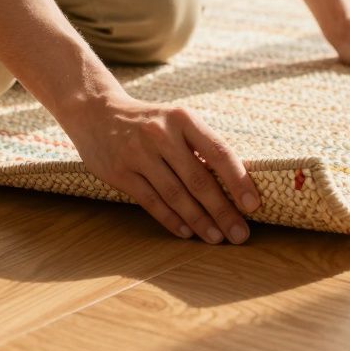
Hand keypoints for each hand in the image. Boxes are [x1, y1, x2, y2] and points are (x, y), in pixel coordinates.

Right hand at [64, 93, 260, 243]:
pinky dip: (172, 220)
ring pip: (176, 196)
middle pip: (199, 180)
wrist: (96, 112)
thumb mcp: (176, 120)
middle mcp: (161, 134)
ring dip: (200, 221)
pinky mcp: (120, 172)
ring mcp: (138, 154)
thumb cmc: (149, 121)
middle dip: (223, 211)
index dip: (238, 180)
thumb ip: (200, 146)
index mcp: (183, 118)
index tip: (253, 205)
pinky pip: (152, 202)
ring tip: (217, 238)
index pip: (218, 152)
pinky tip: (187, 233)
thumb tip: (236, 182)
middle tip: (240, 234)